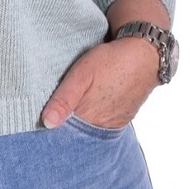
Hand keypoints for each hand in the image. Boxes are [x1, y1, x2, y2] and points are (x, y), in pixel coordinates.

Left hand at [41, 36, 159, 130]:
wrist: (145, 55)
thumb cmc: (111, 61)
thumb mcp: (81, 74)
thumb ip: (64, 99)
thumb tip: (47, 124)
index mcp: (89, 118)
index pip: (64, 133)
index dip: (54, 126)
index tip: (44, 119)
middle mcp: (102, 127)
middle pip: (77, 133)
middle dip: (67, 126)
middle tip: (59, 110)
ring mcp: (114, 124)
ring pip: (90, 130)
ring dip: (81, 123)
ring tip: (78, 105)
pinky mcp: (123, 119)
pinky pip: (103, 125)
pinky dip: (95, 119)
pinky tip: (92, 106)